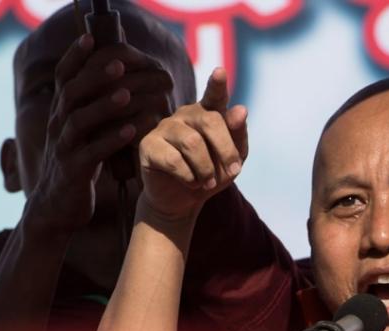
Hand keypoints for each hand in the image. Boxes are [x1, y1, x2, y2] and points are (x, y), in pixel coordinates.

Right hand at [26, 34, 174, 235]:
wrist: (59, 207)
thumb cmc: (80, 165)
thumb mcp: (85, 133)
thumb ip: (97, 109)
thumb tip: (124, 81)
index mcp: (61, 113)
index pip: (63, 78)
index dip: (74, 57)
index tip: (90, 38)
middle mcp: (58, 126)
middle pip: (71, 93)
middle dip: (94, 76)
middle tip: (119, 64)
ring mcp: (64, 148)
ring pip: (78, 121)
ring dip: (104, 106)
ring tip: (126, 95)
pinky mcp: (74, 171)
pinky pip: (92, 153)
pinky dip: (111, 140)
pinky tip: (132, 131)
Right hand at [138, 68, 248, 219]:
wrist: (184, 200)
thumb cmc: (211, 175)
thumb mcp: (233, 159)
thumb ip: (238, 135)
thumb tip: (240, 109)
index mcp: (208, 113)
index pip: (214, 95)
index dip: (217, 84)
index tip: (220, 72)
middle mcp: (185, 115)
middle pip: (210, 121)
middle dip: (226, 150)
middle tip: (233, 171)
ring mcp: (165, 127)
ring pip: (192, 143)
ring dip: (207, 169)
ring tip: (207, 182)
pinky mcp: (148, 145)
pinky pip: (174, 160)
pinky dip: (189, 177)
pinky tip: (190, 182)